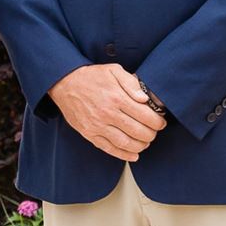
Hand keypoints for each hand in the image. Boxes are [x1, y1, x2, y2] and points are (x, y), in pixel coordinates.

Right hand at [49, 63, 166, 162]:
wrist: (64, 83)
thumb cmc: (91, 76)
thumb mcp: (113, 70)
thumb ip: (131, 83)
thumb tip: (145, 98)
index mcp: (117, 98)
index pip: (146, 116)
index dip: (158, 122)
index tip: (160, 122)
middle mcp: (108, 114)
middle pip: (138, 131)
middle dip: (151, 134)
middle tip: (154, 131)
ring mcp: (97, 125)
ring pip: (126, 143)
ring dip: (141, 145)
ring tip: (145, 142)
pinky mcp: (89, 133)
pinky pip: (109, 148)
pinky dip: (124, 155)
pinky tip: (133, 154)